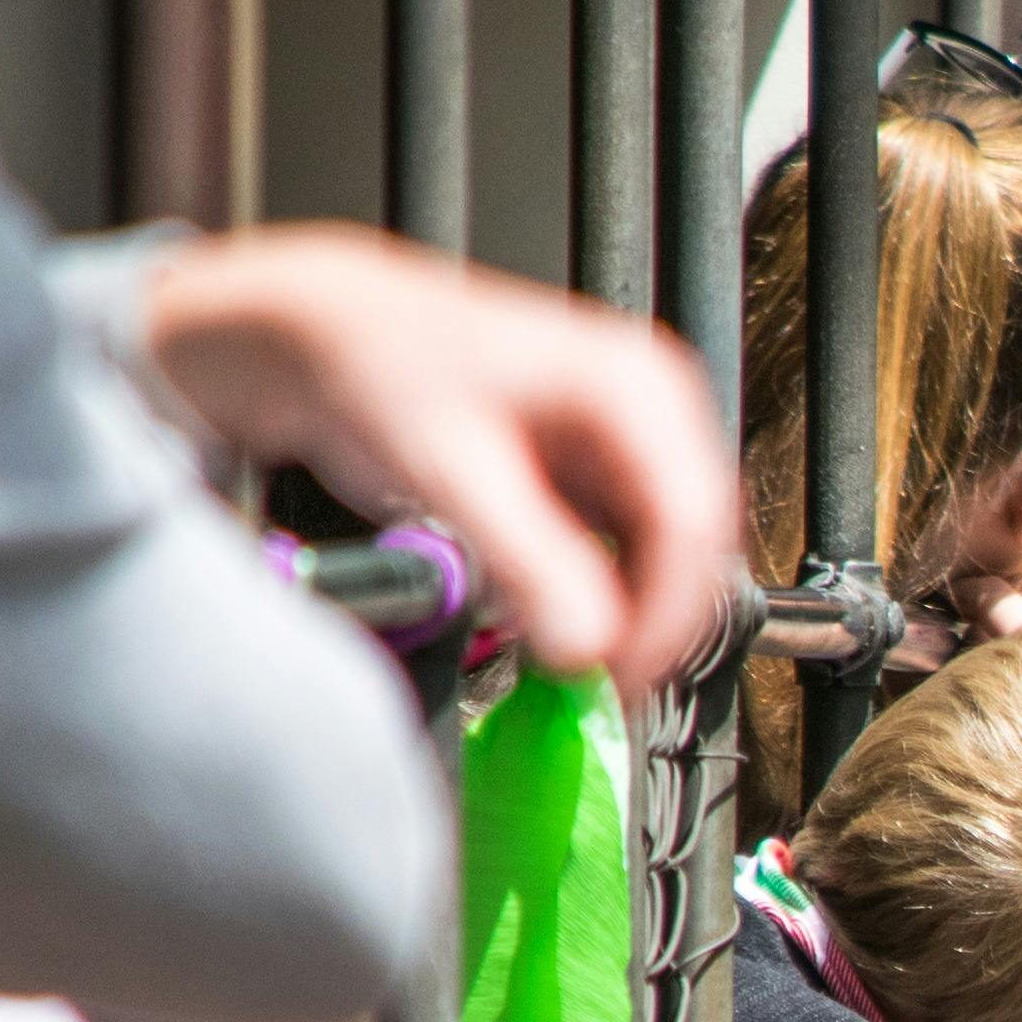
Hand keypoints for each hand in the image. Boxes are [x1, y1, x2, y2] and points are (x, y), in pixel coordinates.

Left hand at [135, 226, 746, 694]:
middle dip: (650, 623)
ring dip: (628, 617)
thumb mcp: (451, 470)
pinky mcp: (599, 479)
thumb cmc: (382, 368)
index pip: (693, 522)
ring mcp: (629, 447)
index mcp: (636, 387)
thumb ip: (528, 560)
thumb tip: (592, 642)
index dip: (665, 611)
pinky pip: (628, 559)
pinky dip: (600, 601)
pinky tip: (553, 620)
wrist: (327, 340)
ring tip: (564, 656)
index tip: (618, 671)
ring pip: (667, 561)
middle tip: (596, 682)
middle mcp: (650, 413)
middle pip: (694, 547)